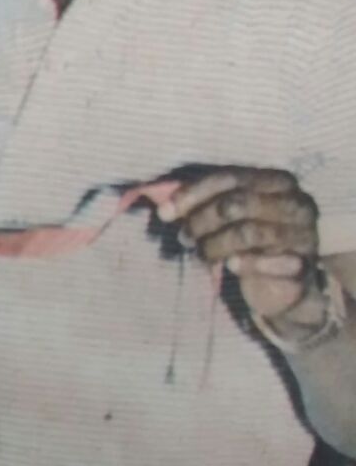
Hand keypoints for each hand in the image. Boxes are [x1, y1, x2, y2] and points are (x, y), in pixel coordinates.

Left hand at [159, 167, 322, 335]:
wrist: (285, 287)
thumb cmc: (251, 244)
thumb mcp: (229, 218)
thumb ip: (202, 204)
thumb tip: (162, 205)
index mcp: (278, 181)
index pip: (230, 178)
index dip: (194, 194)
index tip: (165, 213)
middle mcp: (296, 202)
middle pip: (237, 204)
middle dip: (201, 221)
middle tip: (183, 238)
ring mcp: (304, 234)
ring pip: (248, 232)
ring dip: (215, 245)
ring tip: (200, 255)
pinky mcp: (303, 265)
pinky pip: (267, 262)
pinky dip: (244, 264)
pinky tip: (232, 266)